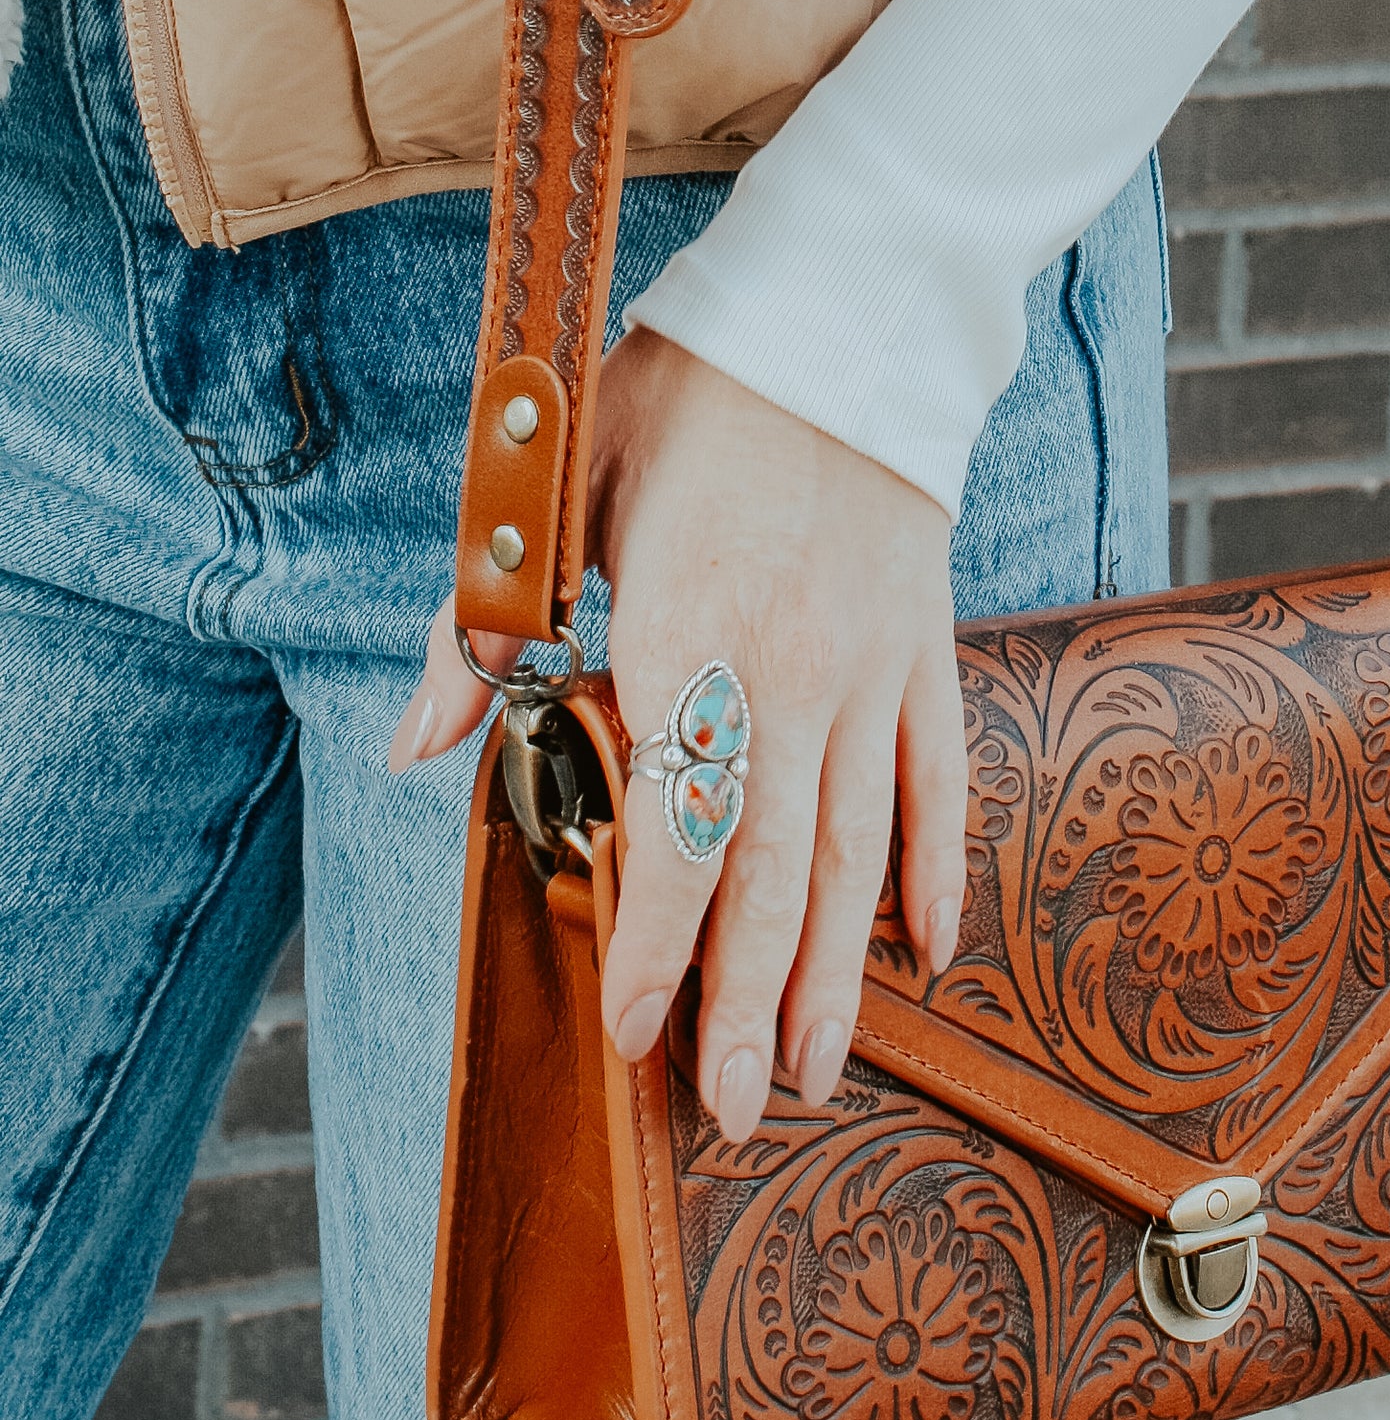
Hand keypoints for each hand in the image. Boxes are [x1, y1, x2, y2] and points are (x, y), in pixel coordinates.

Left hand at [392, 333, 967, 1138]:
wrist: (842, 309)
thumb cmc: (689, 392)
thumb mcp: (561, 488)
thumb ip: (486, 627)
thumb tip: (422, 747)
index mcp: (695, 632)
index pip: (678, 825)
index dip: (654, 941)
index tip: (635, 1035)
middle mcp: (797, 671)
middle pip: (776, 869)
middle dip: (746, 1000)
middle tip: (731, 1110)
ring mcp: (875, 666)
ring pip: (859, 848)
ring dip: (835, 970)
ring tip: (812, 1071)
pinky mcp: (925, 647)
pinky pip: (937, 779)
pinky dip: (935, 869)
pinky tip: (928, 953)